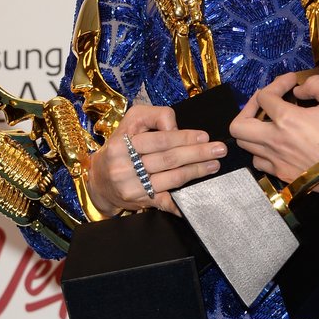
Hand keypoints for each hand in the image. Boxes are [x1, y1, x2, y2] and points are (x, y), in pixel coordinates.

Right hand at [87, 104, 226, 216]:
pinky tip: (197, 196)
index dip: (184, 138)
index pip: (159, 140)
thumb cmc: (121, 146)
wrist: (99, 179)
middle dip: (197, 154)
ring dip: (196, 172)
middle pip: (168, 160)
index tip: (204, 137)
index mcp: (122, 144)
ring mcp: (131, 187)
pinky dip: (181, 201)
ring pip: (170, 179)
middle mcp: (124, 167)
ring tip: (214, 165)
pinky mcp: (139, 202)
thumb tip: (176, 129)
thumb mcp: (132, 121)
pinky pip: (165, 202)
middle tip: (218, 150)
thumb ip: (155, 116)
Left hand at [230, 72, 318, 200]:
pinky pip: (259, 161)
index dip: (276, 83)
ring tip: (269, 123)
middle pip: (238, 126)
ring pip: (245, 145)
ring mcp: (276, 161)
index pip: (264, 96)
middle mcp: (275, 141)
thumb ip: (316, 84)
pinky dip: (262, 150)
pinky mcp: (282, 175)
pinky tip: (277, 143)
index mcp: (287, 120)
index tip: (291, 82)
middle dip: (248, 109)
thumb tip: (298, 90)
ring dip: (253, 130)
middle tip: (265, 103)